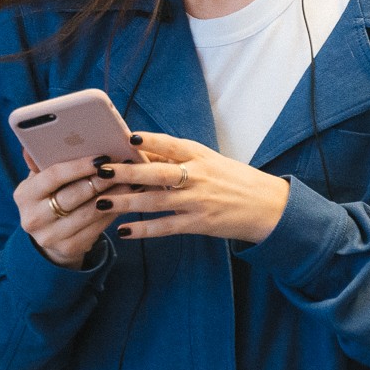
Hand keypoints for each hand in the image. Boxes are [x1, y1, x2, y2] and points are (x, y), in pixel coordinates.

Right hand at [14, 151, 123, 267]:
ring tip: (130, 181)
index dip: (79, 166)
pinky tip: (125, 200)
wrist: (50, 237)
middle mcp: (33, 218)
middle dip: (100, 180)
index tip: (102, 157)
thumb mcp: (41, 181)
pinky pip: (97, 228)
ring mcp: (50, 236)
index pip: (53, 176)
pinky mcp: (69, 248)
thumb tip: (36, 139)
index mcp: (24, 195)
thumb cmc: (49, 198)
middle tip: (122, 167)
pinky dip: (113, 212)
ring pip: (88, 212)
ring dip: (112, 196)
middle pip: (73, 195)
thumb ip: (42, 162)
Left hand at [97, 131, 290, 243]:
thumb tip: (142, 153)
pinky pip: (165, 227)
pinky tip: (123, 230)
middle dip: (127, 172)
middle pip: (157, 173)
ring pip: (156, 201)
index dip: (150, 141)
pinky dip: (143, 230)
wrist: (268, 206)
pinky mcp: (199, 224)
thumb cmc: (234, 180)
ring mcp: (197, 201)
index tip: (128, 138)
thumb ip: (179, 159)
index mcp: (200, 156)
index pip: (171, 145)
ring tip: (102, 201)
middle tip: (101, 170)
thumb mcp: (210, 161)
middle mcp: (198, 176)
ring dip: (126, 202)